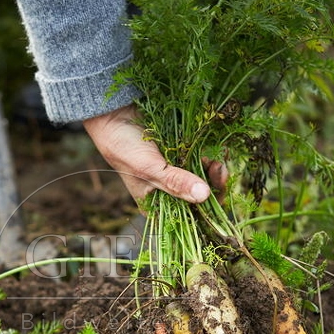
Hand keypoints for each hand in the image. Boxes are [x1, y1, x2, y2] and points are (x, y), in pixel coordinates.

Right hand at [83, 105, 227, 203]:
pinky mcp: (183, 155)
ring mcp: (178, 173)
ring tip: (215, 158)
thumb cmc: (123, 147)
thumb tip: (204, 195)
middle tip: (218, 169)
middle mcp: (169, 193)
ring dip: (215, 170)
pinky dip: (212, 156)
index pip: (188, 219)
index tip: (216, 193)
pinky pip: (204, 160)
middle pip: (202, 199)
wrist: (116, 114)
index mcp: (157, 207)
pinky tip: (216, 150)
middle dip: (214, 186)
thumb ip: (175, 182)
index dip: (207, 211)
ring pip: (206, 179)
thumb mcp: (149, 168)